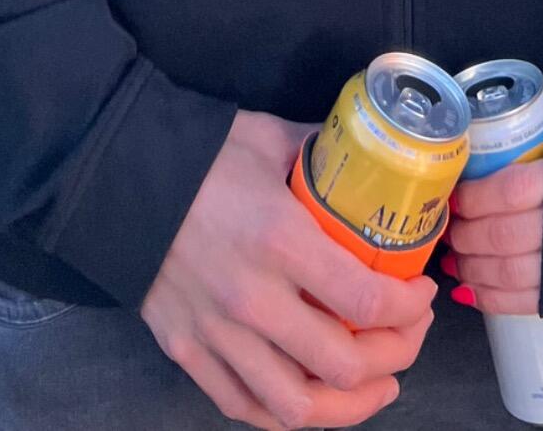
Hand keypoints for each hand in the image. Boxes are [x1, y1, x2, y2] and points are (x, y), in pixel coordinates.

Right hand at [141, 110, 434, 428]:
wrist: (119, 175)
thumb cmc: (202, 153)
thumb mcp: (274, 140)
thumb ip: (326, 156)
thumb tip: (374, 161)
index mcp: (281, 240)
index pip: (368, 300)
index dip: (410, 309)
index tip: (422, 295)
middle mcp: (253, 299)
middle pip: (344, 365)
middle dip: (395, 355)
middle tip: (408, 334)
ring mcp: (217, 334)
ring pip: (297, 406)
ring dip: (350, 404)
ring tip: (377, 384)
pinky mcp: (188, 352)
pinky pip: (246, 407)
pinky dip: (288, 412)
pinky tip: (313, 397)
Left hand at [447, 159, 542, 315]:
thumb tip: (496, 142)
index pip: (507, 191)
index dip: (474, 197)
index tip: (456, 197)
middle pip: (499, 235)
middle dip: (466, 236)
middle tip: (450, 230)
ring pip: (505, 271)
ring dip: (472, 269)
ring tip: (456, 262)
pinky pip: (521, 301)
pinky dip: (491, 298)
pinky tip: (470, 292)